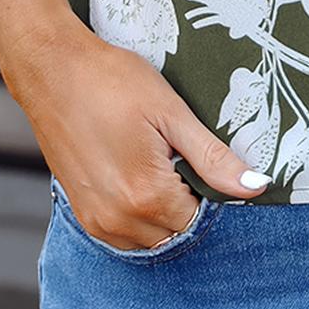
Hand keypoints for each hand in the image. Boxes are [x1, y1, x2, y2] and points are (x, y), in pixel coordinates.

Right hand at [0, 17, 269, 249]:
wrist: (52, 69)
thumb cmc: (112, 81)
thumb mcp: (171, 113)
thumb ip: (214, 158)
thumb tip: (256, 187)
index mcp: (146, 195)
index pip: (200, 220)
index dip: (213, 194)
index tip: (210, 163)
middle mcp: (118, 220)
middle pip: (176, 233)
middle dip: (189, 205)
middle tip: (184, 159)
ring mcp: (96, 221)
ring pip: (150, 239)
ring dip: (164, 213)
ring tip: (161, 163)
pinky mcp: (82, 213)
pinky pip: (124, 234)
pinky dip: (140, 216)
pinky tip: (140, 176)